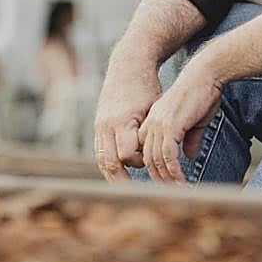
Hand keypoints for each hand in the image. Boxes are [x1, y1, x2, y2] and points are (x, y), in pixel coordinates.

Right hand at [93, 41, 161, 182]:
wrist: (128, 66)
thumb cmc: (148, 86)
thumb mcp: (155, 107)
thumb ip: (154, 131)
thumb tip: (163, 156)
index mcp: (123, 120)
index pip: (128, 155)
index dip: (140, 162)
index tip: (151, 163)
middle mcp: (107, 125)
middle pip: (110, 163)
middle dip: (122, 181)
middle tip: (136, 195)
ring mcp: (99, 126)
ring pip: (102, 160)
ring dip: (113, 176)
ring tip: (126, 190)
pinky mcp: (98, 125)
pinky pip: (100, 151)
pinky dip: (108, 164)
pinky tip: (119, 173)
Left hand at [138, 59, 222, 182]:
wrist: (206, 74)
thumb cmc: (204, 93)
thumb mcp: (195, 120)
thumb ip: (189, 138)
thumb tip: (190, 155)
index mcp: (153, 122)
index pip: (146, 152)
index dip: (154, 169)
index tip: (165, 184)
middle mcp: (151, 124)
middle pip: (148, 160)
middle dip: (159, 180)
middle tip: (172, 195)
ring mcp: (158, 125)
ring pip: (156, 161)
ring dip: (168, 179)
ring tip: (180, 192)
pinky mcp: (169, 126)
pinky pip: (168, 156)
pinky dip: (174, 171)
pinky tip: (183, 181)